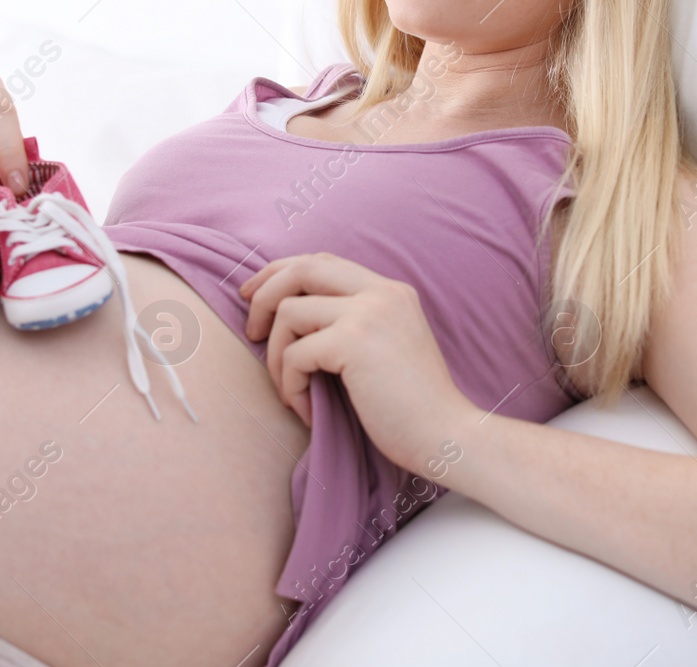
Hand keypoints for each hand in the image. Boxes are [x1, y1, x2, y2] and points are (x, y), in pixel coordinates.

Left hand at [240, 252, 479, 473]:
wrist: (446, 435)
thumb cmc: (413, 406)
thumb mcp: (388, 347)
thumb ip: (353, 323)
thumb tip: (288, 316)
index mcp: (390, 290)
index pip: (323, 261)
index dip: (281, 272)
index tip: (255, 295)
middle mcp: (381, 292)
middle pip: (302, 269)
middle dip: (264, 296)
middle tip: (249, 331)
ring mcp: (368, 314)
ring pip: (290, 312)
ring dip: (274, 354)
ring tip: (290, 389)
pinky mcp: (354, 343)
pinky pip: (294, 354)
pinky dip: (288, 383)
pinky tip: (305, 408)